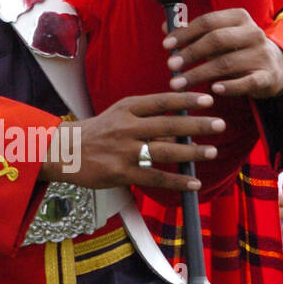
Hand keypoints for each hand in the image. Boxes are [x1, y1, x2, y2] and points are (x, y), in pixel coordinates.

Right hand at [44, 92, 221, 190]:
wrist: (63, 151)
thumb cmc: (94, 132)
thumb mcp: (117, 115)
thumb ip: (144, 117)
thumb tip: (178, 122)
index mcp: (125, 109)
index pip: (161, 101)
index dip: (186, 101)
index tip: (208, 100)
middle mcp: (126, 127)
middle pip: (167, 124)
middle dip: (197, 125)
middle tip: (219, 124)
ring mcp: (124, 151)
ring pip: (164, 150)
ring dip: (191, 151)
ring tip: (211, 151)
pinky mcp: (121, 172)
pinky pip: (155, 177)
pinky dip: (176, 180)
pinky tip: (193, 183)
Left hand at [163, 8, 282, 99]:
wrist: (274, 66)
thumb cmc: (236, 48)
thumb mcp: (218, 35)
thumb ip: (193, 32)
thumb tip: (165, 27)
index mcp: (238, 17)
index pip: (207, 21)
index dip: (185, 33)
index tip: (166, 45)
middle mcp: (253, 33)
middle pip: (216, 40)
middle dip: (190, 53)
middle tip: (170, 65)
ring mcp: (262, 54)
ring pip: (226, 63)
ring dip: (199, 74)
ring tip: (178, 84)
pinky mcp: (268, 76)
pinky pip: (248, 82)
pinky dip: (230, 86)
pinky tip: (214, 89)